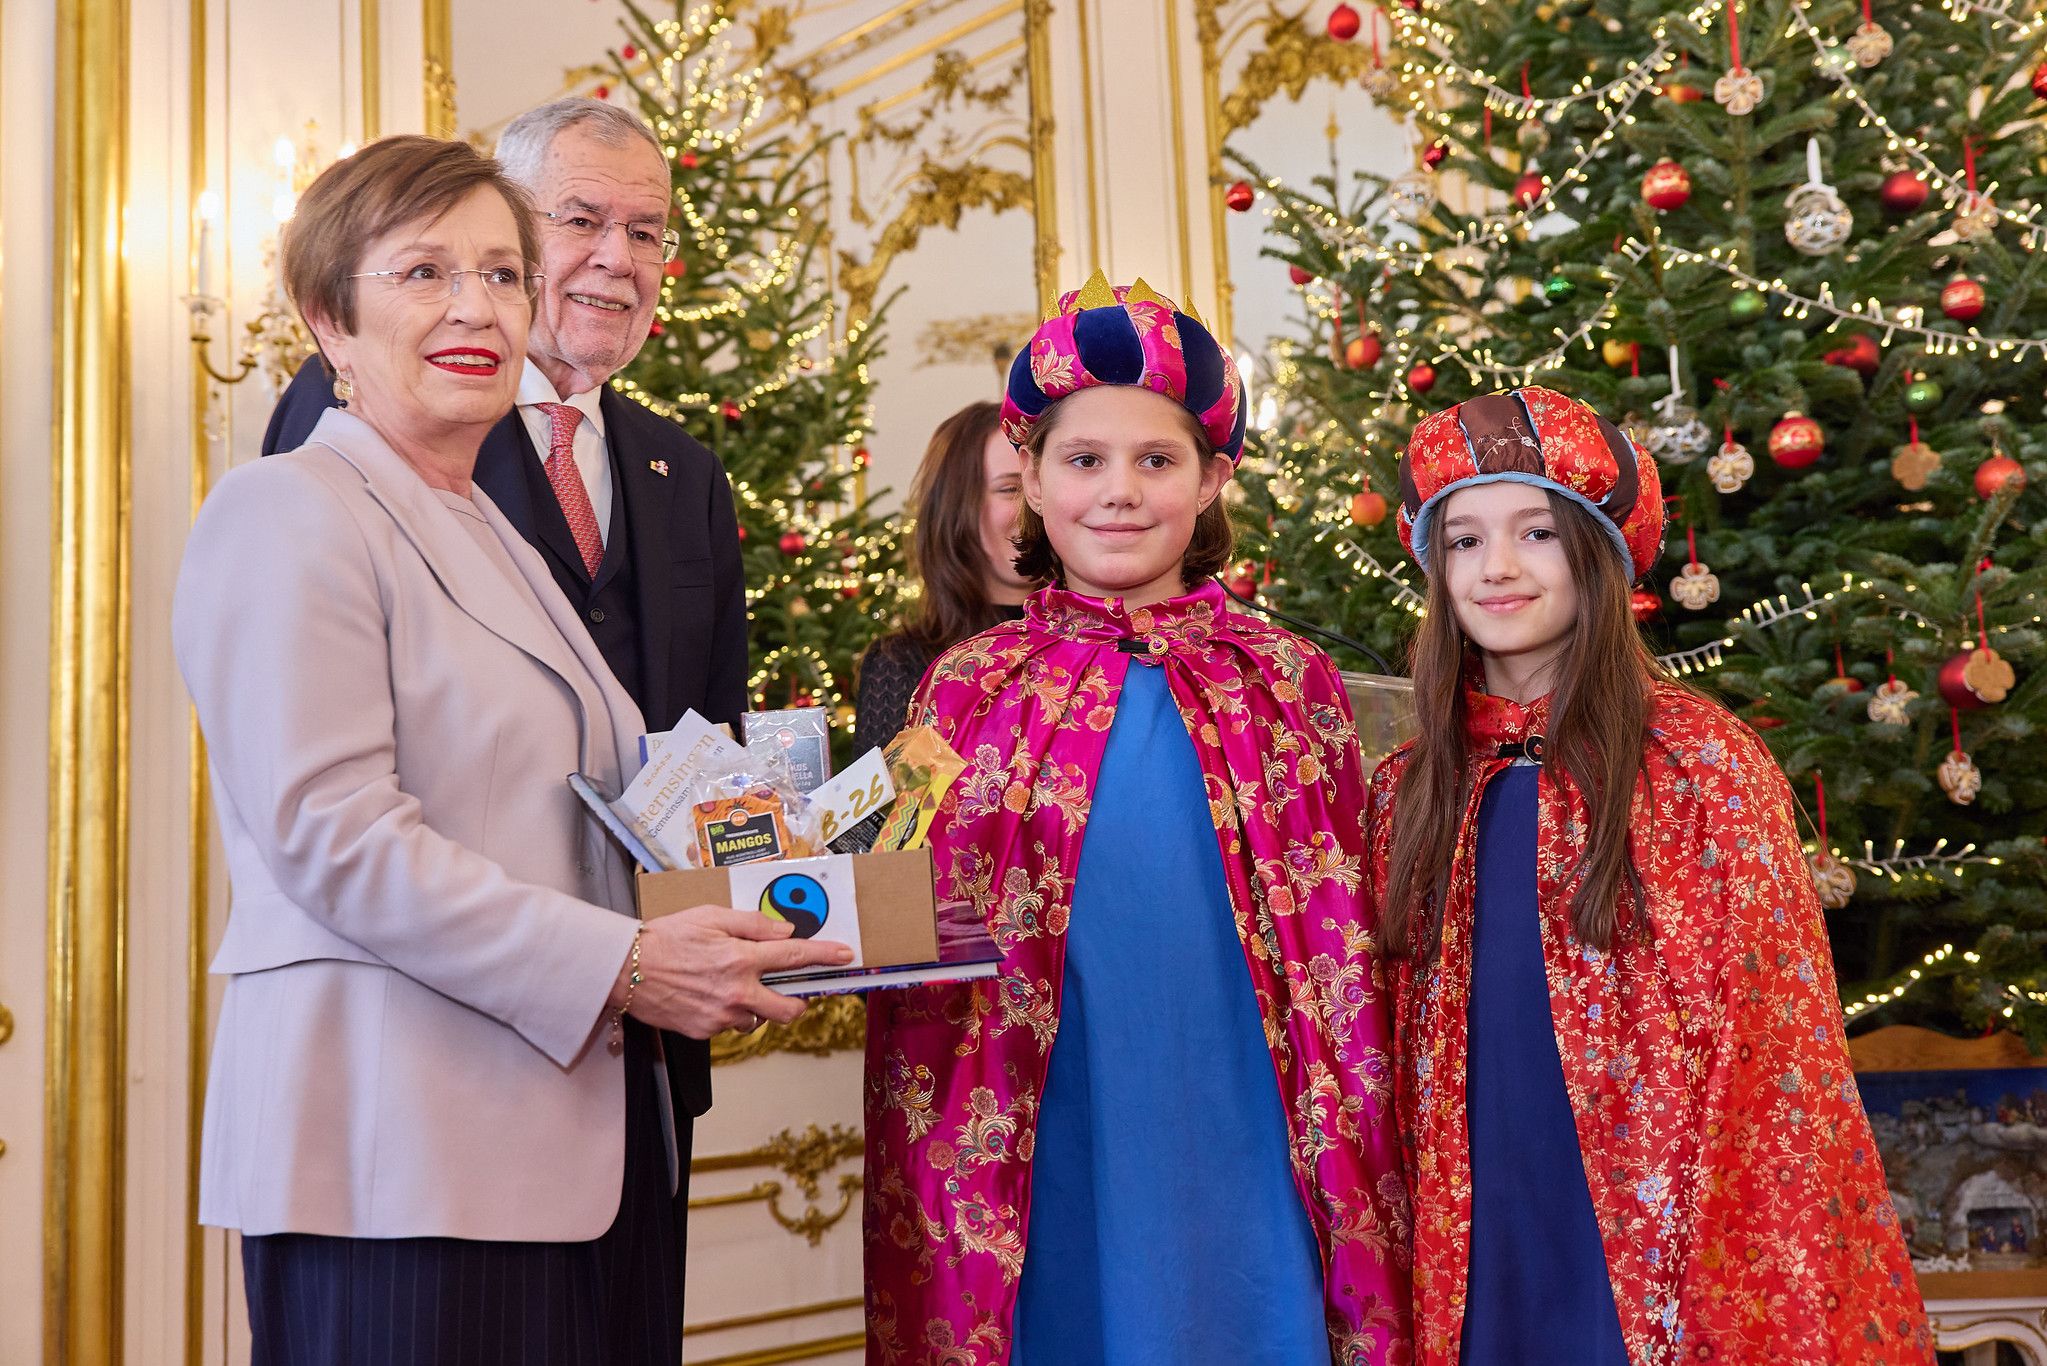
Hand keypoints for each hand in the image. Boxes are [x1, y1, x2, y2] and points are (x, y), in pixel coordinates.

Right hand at [610, 905, 853, 1038]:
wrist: (624, 971)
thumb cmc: (665, 938)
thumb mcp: (709, 916)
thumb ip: (751, 924)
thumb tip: (784, 932)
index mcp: (740, 959)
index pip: (794, 958)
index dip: (824, 955)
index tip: (845, 955)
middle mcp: (736, 992)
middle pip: (789, 1009)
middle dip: (798, 1001)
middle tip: (791, 991)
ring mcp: (721, 1016)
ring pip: (759, 1020)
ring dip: (757, 1007)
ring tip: (733, 988)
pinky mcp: (705, 1032)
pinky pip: (731, 1026)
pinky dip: (729, 1013)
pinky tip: (710, 996)